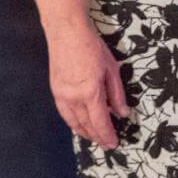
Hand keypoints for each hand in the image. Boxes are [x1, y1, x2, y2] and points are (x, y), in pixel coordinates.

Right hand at [45, 22, 129, 147]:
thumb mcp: (112, 69)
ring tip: (95, 138)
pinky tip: (80, 125)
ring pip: (73, 122)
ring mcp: (62, 95)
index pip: (100, 122)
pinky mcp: (55, 91)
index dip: (107, 135)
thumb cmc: (92, 47)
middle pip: (86, 125)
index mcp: (90, 92)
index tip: (114, 143)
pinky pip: (65, 114)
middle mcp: (73, 98)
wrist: (67, 33)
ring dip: (85, 133)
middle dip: (97, 137)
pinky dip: (73, 123)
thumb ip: (117, 94)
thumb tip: (122, 113)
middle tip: (107, 144)